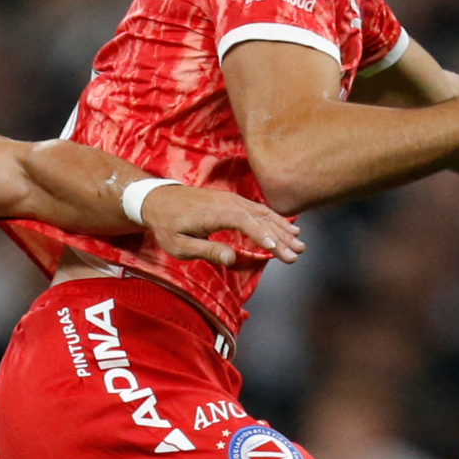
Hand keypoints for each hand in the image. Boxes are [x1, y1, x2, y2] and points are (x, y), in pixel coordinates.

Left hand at [138, 185, 303, 266]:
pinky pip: (258, 209)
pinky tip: (288, 228)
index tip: (278, 249)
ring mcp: (232, 199)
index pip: (244, 221)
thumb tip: (233, 259)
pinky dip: (275, 219)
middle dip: (280, 236)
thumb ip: (207, 250)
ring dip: (282, 228)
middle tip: (297, 253)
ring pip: (262, 212)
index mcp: (214, 213)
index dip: (262, 235)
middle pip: (259, 218)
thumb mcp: (180, 245)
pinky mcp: (233, 200)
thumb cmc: (167, 226)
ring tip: (299, 243)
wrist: (158, 200)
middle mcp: (227, 202)